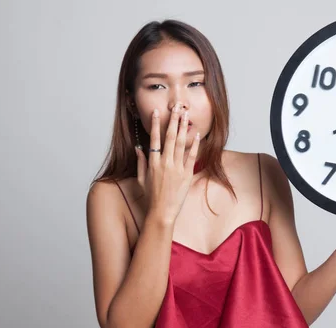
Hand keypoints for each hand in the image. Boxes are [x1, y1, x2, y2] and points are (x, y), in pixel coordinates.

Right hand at [135, 103, 200, 223]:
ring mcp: (176, 168)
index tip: (156, 112)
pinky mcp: (187, 174)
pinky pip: (191, 156)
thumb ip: (141, 162)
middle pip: (169, 137)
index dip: (155, 124)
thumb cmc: (151, 198)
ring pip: (180, 144)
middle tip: (176, 108)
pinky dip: (194, 145)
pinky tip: (197, 134)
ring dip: (183, 128)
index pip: (154, 139)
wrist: (162, 212)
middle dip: (173, 121)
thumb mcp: (141, 179)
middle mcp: (164, 163)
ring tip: (185, 115)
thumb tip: (138, 148)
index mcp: (153, 163)